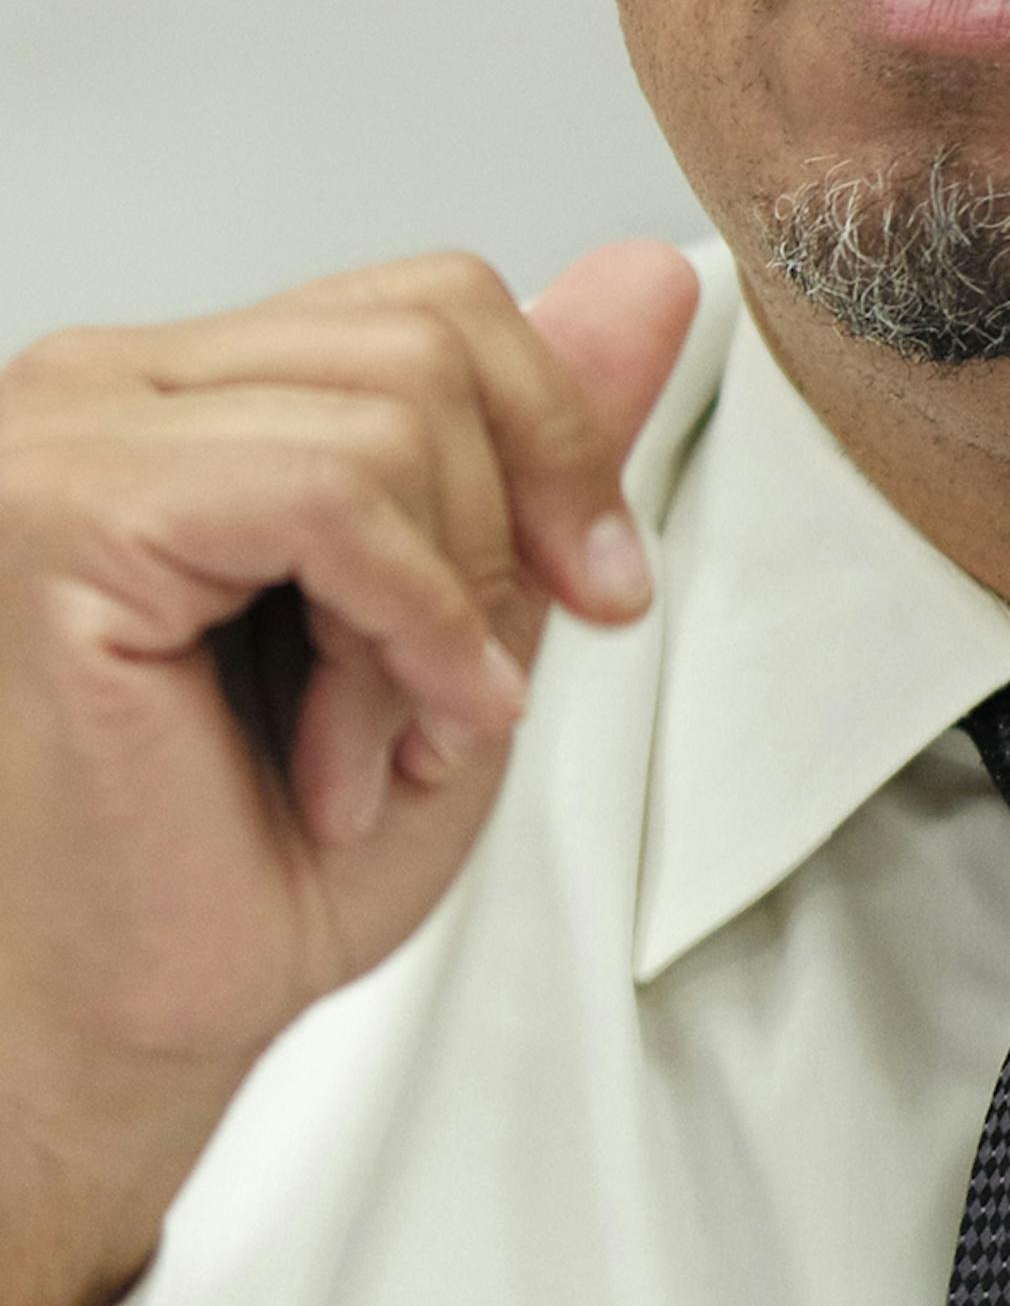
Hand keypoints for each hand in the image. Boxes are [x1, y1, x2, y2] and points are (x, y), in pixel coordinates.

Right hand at [0, 239, 699, 1305]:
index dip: (555, 440)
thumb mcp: (463, 625)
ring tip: (386, 744)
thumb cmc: (249, 860)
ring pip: (395, 408)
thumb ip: (538, 451)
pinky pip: (327, 490)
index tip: (598, 592)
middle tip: (468, 701)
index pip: (432, 301)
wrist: (126, 1027)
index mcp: (191, 394)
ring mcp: (72, 431)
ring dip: (440, 612)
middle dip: (508, 529)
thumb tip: (647, 279)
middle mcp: (114, 384)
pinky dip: (403, 630)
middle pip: (432, 331)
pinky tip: (368, 747)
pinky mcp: (66, 507)